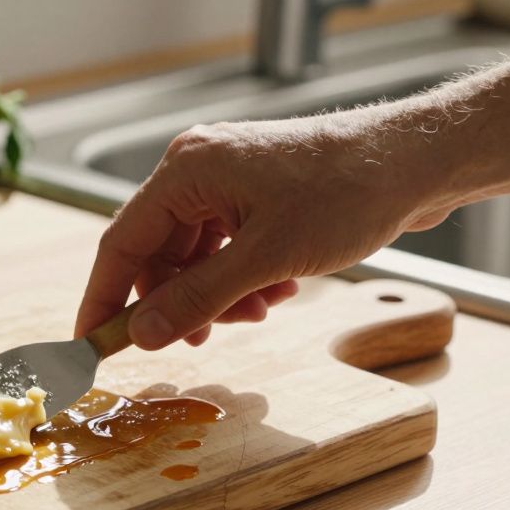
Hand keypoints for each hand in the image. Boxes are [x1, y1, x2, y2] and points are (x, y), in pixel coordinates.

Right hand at [75, 113, 455, 347]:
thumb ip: (196, 300)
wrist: (418, 163)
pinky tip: (278, 291)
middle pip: (157, 255)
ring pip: (194, 258)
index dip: (103, 299)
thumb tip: (141, 335)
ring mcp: (227, 182)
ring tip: (259, 311)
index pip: (121, 244)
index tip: (90, 346)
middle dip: (178, 303)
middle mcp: (198, 171)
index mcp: (186, 171)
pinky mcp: (255, 196)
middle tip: (201, 340)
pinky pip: (224, 249)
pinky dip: (242, 280)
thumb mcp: (265, 260)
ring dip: (218, 296)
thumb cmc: (347, 194)